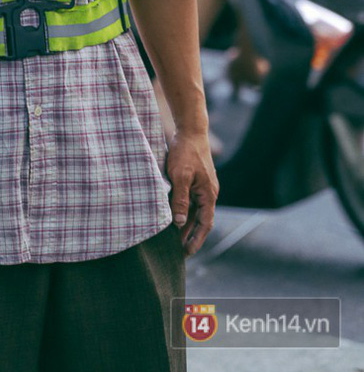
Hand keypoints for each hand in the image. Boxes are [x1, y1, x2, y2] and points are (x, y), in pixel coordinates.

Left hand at [165, 129, 218, 256]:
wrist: (190, 130)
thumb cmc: (185, 151)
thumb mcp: (180, 176)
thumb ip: (180, 199)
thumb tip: (179, 223)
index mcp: (209, 194)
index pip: (205, 224)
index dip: (196, 239)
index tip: (187, 253)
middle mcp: (209, 192)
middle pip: (201, 220)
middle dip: (191, 236)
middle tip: (178, 252)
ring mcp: (203, 186)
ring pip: (195, 211)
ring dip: (187, 224)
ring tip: (174, 239)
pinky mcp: (196, 180)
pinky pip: (191, 201)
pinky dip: (184, 211)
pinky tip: (174, 216)